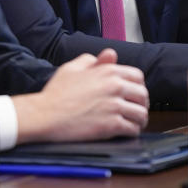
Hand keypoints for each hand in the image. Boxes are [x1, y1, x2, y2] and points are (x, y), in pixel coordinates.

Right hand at [12, 48, 148, 143]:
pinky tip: (125, 132)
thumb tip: (108, 55)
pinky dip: (132, 132)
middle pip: (143, 96)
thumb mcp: (71, 68)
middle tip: (134, 111)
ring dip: (139, 120)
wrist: (44, 115)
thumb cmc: (55, 93)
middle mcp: (115, 86)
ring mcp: (114, 106)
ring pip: (141, 114)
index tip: (133, 95)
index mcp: (108, 71)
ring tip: (133, 124)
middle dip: (141, 104)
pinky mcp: (112, 125)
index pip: (137, 77)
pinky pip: (133, 129)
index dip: (137, 87)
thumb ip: (91, 60)